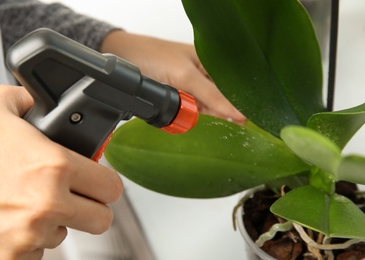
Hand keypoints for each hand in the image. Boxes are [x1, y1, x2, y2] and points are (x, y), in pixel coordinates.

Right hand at [0, 86, 123, 258]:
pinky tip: (10, 221)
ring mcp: (28, 236)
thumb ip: (23, 101)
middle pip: (101, 219)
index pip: (112, 187)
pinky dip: (29, 241)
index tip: (98, 180)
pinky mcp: (11, 258)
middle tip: (74, 196)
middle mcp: (46, 205)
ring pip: (66, 235)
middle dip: (90, 208)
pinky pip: (36, 253)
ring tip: (29, 203)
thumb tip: (34, 100)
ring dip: (55, 223)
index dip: (105, 183)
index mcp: (53, 167)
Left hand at [100, 30, 245, 124]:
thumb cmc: (152, 56)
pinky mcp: (177, 99)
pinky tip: (192, 127)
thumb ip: (212, 95)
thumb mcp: (186, 76)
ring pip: (205, 110)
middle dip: (221, 116)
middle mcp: (202, 76)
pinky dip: (190, 121)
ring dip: (205, 120)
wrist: (122, 58)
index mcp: (210, 64)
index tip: (242, 125)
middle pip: (219, 102)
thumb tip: (238, 113)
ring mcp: (189, 88)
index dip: (238, 107)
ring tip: (208, 133)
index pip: (231, 89)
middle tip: (227, 133)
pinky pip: (189, 113)